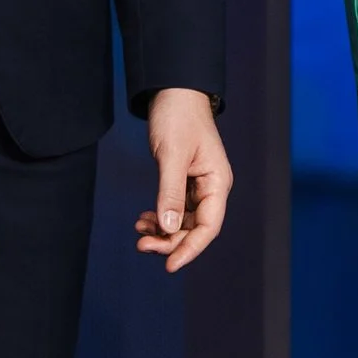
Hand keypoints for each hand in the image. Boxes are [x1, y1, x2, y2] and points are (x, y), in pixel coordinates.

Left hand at [136, 88, 232, 269]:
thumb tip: (170, 228)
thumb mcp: (171, 155)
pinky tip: (143, 219)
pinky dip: (159, 217)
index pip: (209, 227)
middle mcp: (211, 188)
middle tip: (141, 245)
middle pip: (195, 229)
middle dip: (170, 241)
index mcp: (218, 182)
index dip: (190, 249)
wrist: (173, 90)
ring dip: (162, 231)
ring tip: (139, 231)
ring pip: (183, 222)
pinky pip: (175, 209)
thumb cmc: (178, 116)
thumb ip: (170, 192)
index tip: (169, 266)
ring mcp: (198, 185)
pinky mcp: (184, 181)